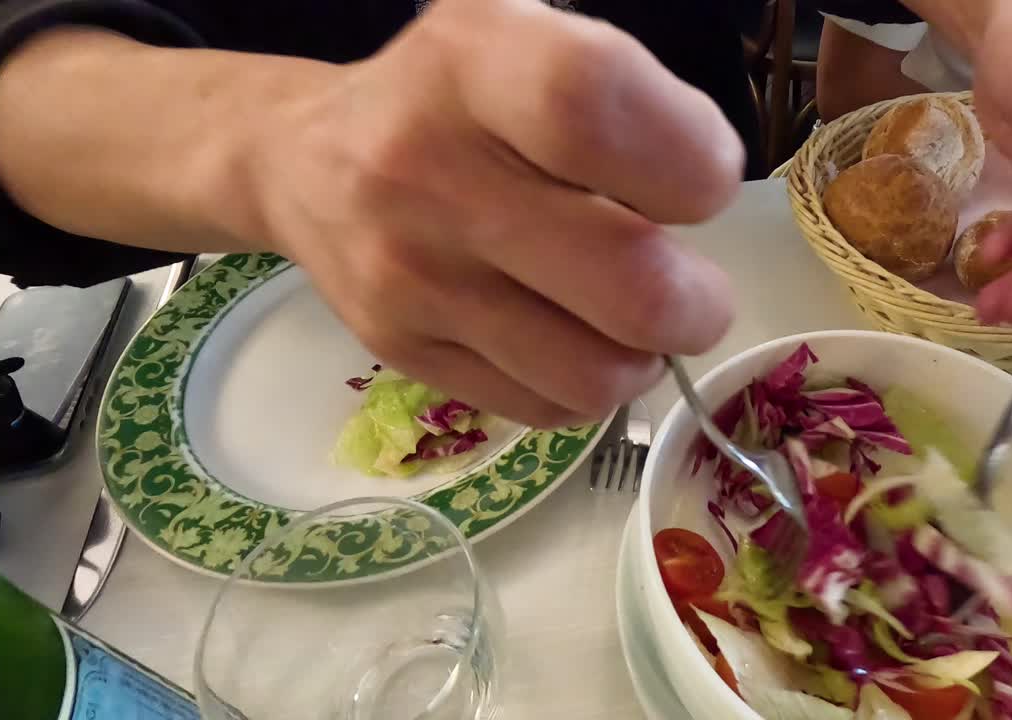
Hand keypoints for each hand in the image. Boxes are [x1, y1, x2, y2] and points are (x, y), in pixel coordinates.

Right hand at [245, 0, 741, 425]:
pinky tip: (569, 336)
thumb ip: (624, 100)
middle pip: (629, 282)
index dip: (689, 161)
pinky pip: (545, 408)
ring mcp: (409, 276)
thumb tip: (703, 202)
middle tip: (692, 288)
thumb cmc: (455, 100)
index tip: (702, 181)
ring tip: (629, 318)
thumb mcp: (528, 40)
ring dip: (646, 357)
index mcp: (474, 62)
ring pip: (596, 373)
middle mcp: (427, 169)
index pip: (594, 109)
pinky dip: (584, 386)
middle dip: (699, 301)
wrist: (308, 164)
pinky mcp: (400, 352)